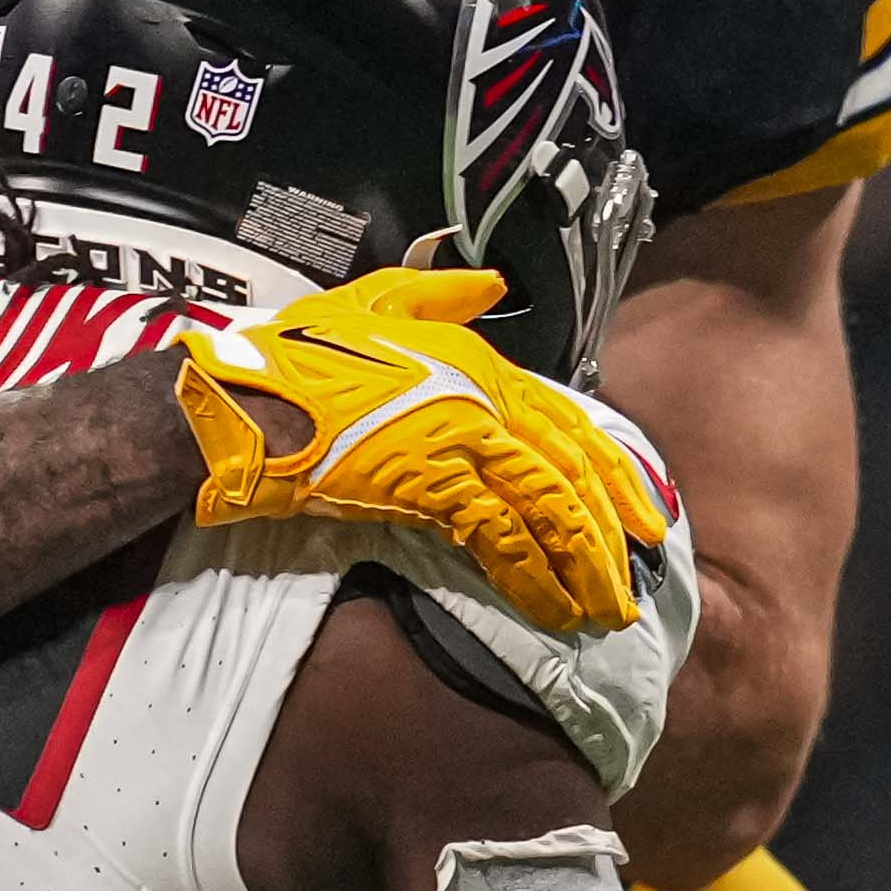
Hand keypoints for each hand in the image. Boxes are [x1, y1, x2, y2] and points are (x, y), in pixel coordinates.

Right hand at [172, 265, 675, 632]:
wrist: (247, 399)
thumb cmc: (297, 356)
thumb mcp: (374, 301)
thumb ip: (437, 293)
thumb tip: (487, 280)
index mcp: (480, 365)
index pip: (570, 424)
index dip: (615, 474)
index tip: (642, 516)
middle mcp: (483, 400)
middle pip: (572, 471)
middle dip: (611, 531)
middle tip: (636, 580)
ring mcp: (459, 442)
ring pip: (549, 507)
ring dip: (583, 564)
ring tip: (602, 610)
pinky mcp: (428, 485)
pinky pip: (499, 537)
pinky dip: (531, 577)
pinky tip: (551, 609)